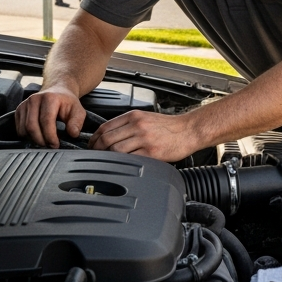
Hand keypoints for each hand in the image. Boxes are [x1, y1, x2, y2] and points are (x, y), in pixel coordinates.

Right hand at [16, 85, 85, 148]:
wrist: (57, 91)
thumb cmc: (67, 103)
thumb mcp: (78, 111)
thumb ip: (77, 122)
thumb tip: (73, 134)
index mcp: (49, 98)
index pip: (46, 120)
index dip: (50, 136)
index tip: (56, 145)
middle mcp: (34, 99)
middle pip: (32, 126)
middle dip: (41, 140)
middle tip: (50, 146)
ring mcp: (24, 104)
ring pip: (24, 129)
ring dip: (34, 140)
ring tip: (45, 141)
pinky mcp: (19, 110)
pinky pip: (19, 129)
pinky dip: (28, 136)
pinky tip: (38, 136)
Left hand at [89, 110, 205, 161]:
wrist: (189, 130)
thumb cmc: (169, 126)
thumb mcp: (146, 118)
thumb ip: (128, 124)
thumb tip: (109, 136)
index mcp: (134, 116)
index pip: (105, 126)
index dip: (94, 138)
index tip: (92, 145)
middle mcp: (138, 126)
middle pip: (107, 138)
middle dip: (97, 149)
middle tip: (96, 156)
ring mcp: (144, 139)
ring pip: (115, 149)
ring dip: (108, 157)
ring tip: (107, 161)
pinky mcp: (151, 152)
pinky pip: (130, 159)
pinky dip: (122, 163)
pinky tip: (121, 165)